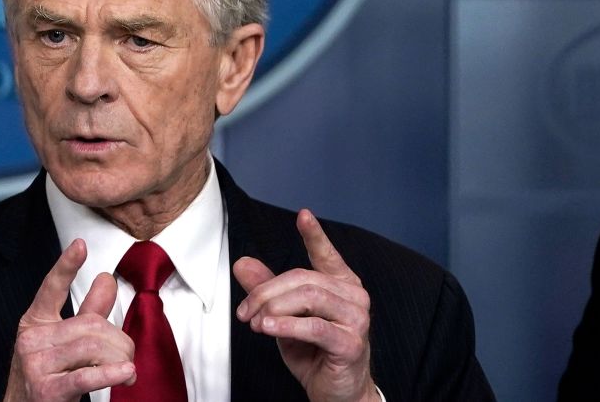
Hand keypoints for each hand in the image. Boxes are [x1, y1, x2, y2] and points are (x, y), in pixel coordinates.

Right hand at [3, 239, 136, 401]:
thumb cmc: (46, 378)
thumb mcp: (62, 342)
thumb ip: (86, 312)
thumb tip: (106, 279)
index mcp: (34, 323)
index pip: (51, 288)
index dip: (66, 266)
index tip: (80, 245)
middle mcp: (31, 340)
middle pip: (89, 324)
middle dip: (118, 340)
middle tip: (127, 354)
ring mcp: (36, 365)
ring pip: (92, 348)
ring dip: (119, 359)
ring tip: (126, 369)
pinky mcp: (47, 390)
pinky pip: (86, 376)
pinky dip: (110, 374)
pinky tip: (126, 373)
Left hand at [233, 209, 378, 401]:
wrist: (335, 393)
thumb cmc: (313, 352)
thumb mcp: (284, 317)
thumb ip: (267, 290)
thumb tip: (242, 263)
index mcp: (341, 285)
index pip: (327, 255)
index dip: (315, 235)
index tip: (304, 215)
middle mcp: (354, 297)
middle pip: (302, 279)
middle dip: (266, 293)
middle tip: (245, 312)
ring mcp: (357, 319)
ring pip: (309, 298)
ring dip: (274, 309)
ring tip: (255, 323)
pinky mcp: (351, 343)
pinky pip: (315, 327)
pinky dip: (287, 325)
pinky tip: (267, 327)